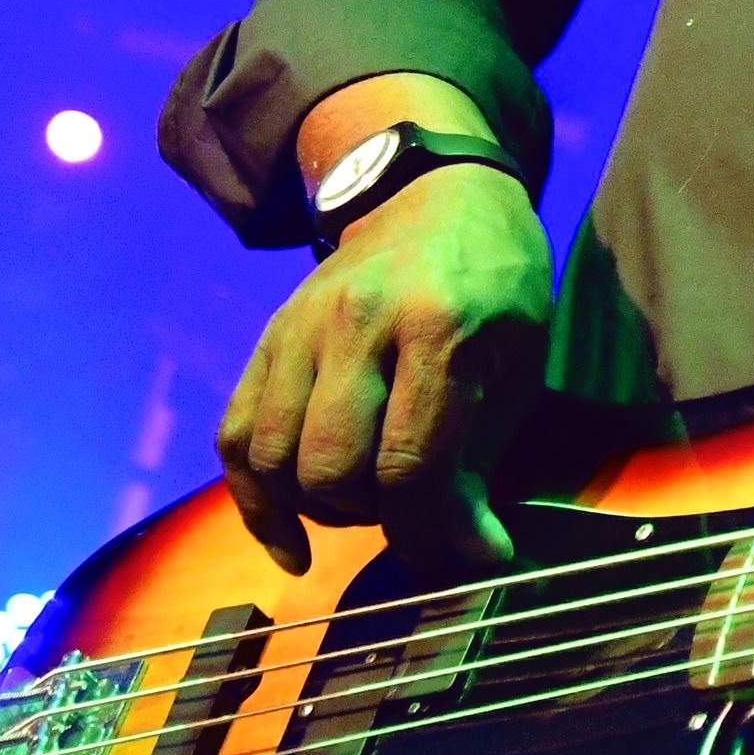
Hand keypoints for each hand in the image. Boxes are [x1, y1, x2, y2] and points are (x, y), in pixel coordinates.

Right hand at [216, 162, 551, 572]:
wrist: (435, 197)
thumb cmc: (495, 287)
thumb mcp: (517, 365)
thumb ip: (481, 460)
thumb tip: (469, 556)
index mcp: (438, 328)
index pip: (411, 464)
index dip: (435, 533)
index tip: (470, 557)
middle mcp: (355, 326)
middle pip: (333, 469)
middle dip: (379, 520)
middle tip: (420, 515)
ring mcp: (298, 330)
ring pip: (276, 461)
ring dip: (320, 511)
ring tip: (370, 505)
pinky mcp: (266, 341)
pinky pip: (236, 438)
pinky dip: (255, 502)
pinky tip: (293, 541)